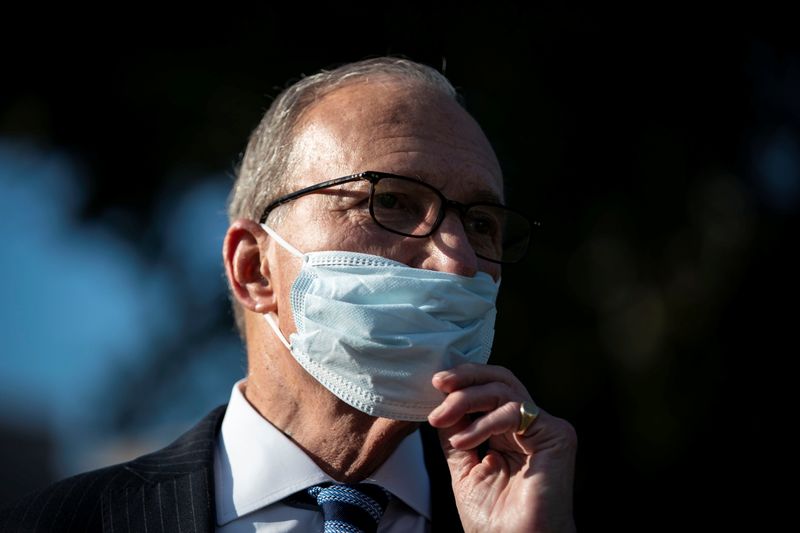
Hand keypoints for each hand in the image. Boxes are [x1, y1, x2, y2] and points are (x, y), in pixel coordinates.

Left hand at [427, 363, 576, 532]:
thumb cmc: (494, 520)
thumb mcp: (463, 468)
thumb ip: (456, 434)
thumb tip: (440, 402)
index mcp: (509, 431)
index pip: (489, 389)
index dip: (462, 382)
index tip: (433, 386)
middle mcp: (529, 425)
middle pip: (500, 379)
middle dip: (465, 377)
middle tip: (438, 383)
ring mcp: (544, 428)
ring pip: (503, 390)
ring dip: (465, 400)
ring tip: (440, 418)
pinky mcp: (556, 434)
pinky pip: (513, 412)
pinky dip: (483, 423)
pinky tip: (464, 441)